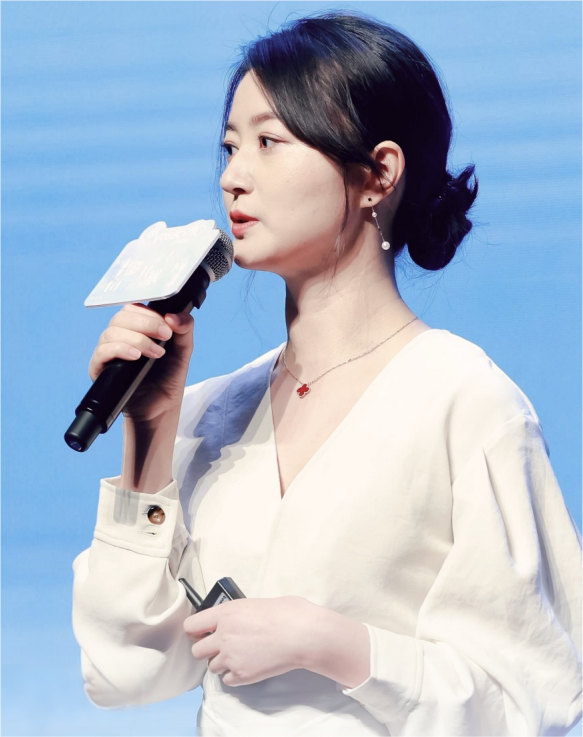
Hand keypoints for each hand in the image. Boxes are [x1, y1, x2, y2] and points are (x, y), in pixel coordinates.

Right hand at [88, 303, 193, 423]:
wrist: (161, 407)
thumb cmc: (168, 376)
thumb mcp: (183, 350)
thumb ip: (185, 329)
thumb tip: (173, 315)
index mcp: (136, 327)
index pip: (134, 307)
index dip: (150, 313)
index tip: (168, 326)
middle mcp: (120, 335)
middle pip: (122, 316)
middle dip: (146, 324)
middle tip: (165, 337)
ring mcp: (108, 350)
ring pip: (112, 332)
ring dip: (137, 339)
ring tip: (156, 354)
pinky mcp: (99, 367)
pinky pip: (102, 351)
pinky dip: (120, 350)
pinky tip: (135, 356)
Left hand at [184, 596, 318, 686]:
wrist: (303, 634)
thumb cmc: (286, 613)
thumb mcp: (254, 604)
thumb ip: (236, 614)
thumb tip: (233, 620)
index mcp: (225, 614)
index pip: (191, 626)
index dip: (196, 630)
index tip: (202, 632)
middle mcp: (223, 636)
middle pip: (196, 651)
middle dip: (207, 649)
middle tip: (221, 646)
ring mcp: (231, 658)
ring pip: (211, 667)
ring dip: (222, 662)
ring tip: (241, 655)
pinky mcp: (242, 675)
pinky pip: (227, 679)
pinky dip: (235, 675)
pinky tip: (248, 665)